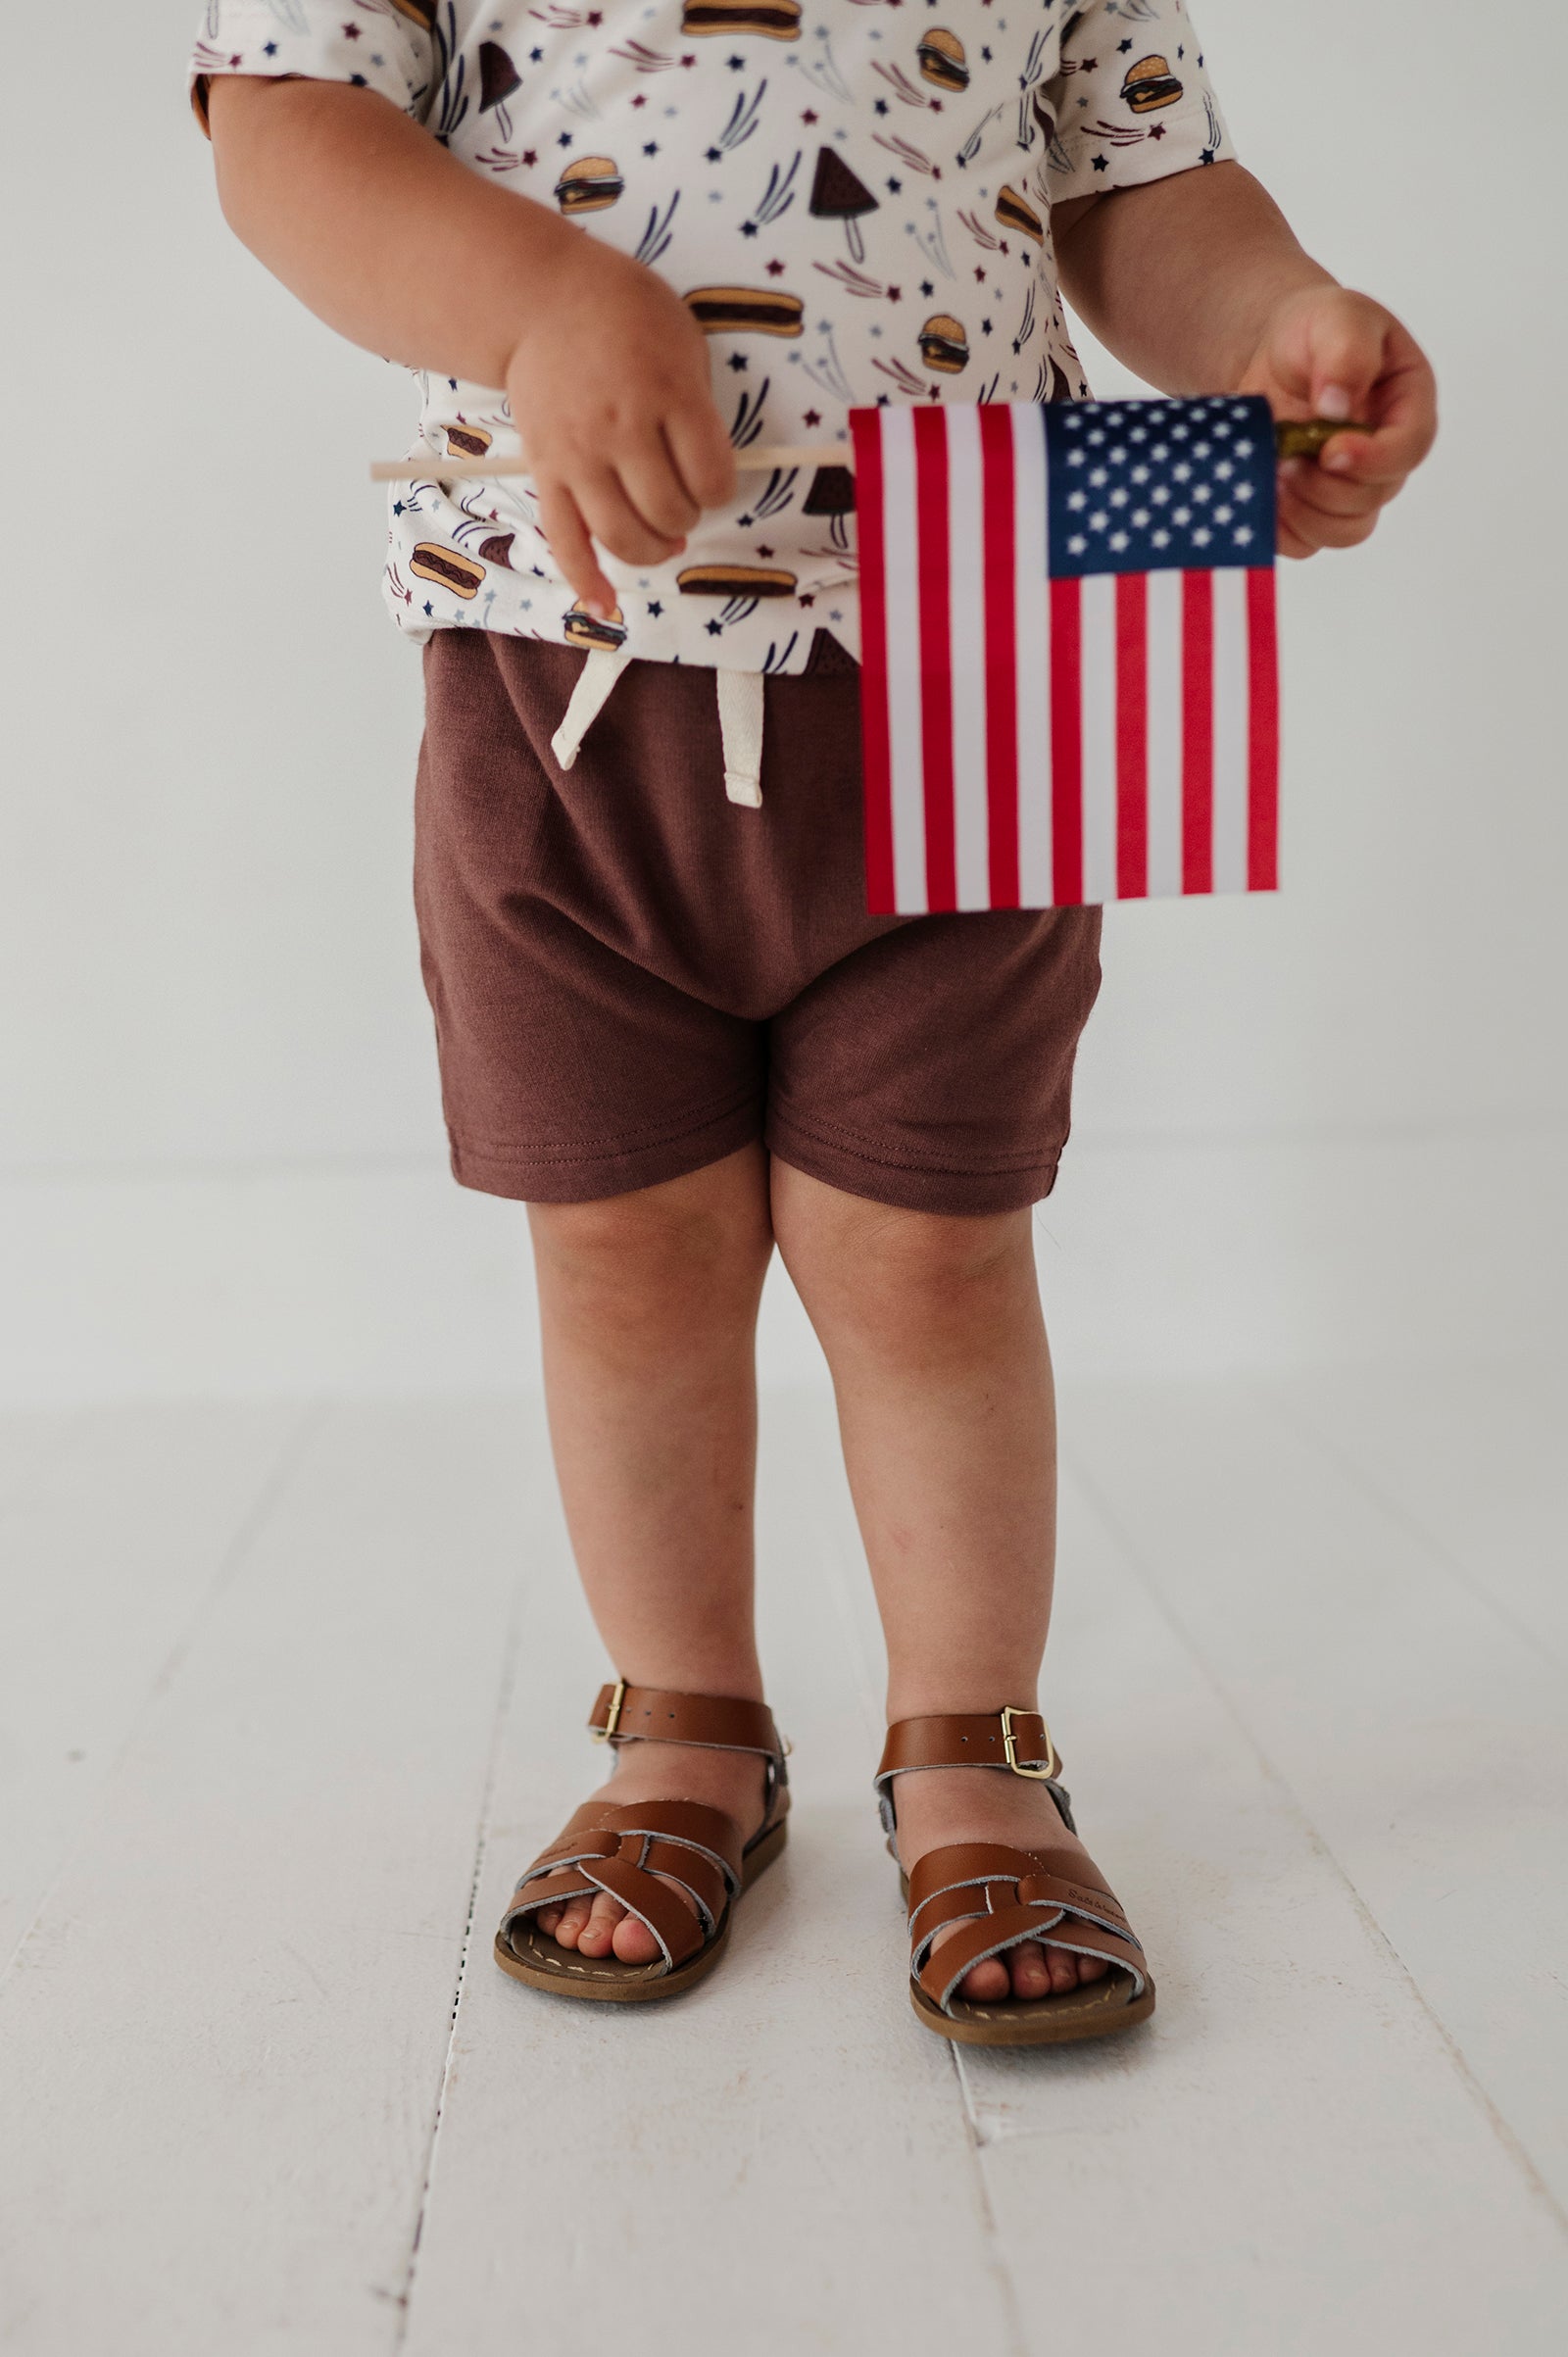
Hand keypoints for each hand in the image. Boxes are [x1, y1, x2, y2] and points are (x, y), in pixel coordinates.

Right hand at [504, 229, 736, 616]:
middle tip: (683, 499)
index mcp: (668, 394)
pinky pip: (565, 541)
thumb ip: (699, 405)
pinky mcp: (546, 471)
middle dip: (687, 516)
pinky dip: (586, 581)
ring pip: (623, 536)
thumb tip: (705, 472)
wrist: (542, 297)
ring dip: (653, 549)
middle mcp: (622, 430)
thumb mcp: (684, 341)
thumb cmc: (624, 314)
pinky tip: (606, 608)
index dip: (722, 490)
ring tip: (662, 537)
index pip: (712, 477)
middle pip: (669, 511)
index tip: (713, 479)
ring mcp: (579, 455)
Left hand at [1237, 284, 1437, 559]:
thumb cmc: (1315, 329)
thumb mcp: (1338, 317)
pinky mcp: (1313, 510)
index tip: (1331, 449)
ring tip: (1272, 475)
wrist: (1272, 352)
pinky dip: (1279, 528)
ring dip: (1303, 512)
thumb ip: (1347, 353)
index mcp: (1408, 406)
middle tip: (1284, 458)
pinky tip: (1260, 495)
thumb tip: (1337, 408)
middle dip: (1324, 485)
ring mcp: (1352, 489)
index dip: (1374, 459)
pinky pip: (1304, 542)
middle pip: (1371, 498)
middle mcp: (1386, 456)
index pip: (1409, 449)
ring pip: (1343, 530)